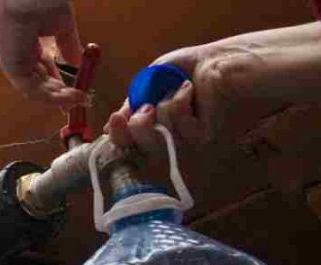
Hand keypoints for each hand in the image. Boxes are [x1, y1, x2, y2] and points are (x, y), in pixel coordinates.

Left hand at [0, 0, 85, 106]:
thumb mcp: (61, 27)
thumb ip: (68, 46)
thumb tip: (78, 61)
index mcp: (23, 45)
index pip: (40, 72)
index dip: (58, 84)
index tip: (75, 93)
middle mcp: (14, 56)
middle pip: (37, 85)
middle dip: (59, 95)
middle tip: (79, 101)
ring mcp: (10, 62)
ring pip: (35, 91)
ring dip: (58, 98)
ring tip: (78, 99)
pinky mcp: (10, 65)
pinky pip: (31, 89)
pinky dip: (52, 96)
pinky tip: (69, 95)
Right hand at [106, 43, 231, 153]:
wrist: (212, 60)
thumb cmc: (182, 70)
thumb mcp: (146, 84)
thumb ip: (129, 107)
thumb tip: (107, 129)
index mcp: (149, 128)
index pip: (127, 145)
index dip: (119, 136)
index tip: (116, 118)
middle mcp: (165, 139)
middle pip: (141, 147)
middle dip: (140, 124)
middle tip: (148, 106)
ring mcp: (184, 140)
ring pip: (159, 134)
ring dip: (164, 104)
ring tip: (176, 88)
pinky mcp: (201, 135)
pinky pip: (179, 123)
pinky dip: (180, 100)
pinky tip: (189, 89)